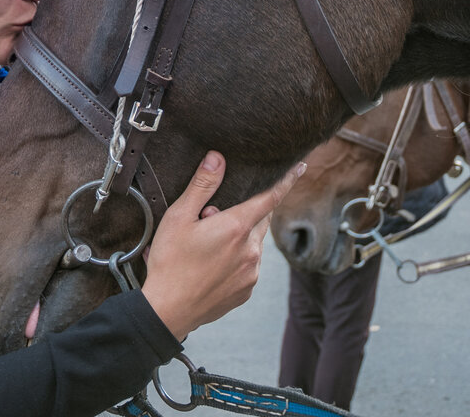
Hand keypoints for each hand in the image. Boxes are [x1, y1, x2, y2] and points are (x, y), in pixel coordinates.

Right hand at [139, 151, 305, 340]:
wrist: (168, 310)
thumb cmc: (170, 262)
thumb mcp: (179, 217)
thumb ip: (201, 186)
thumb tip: (217, 158)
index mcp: (237, 227)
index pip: (270, 197)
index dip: (286, 180)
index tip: (301, 166)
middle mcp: (251, 250)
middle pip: (260, 219)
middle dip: (245, 211)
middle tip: (212, 216)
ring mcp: (252, 273)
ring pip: (253, 243)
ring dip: (239, 236)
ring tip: (207, 244)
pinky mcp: (247, 290)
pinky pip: (249, 265)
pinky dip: (237, 258)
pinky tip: (211, 264)